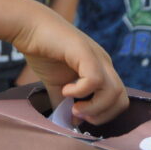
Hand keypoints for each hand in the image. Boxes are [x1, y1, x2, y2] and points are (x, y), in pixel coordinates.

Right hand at [16, 8, 127, 123]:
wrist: (29, 26)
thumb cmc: (42, 51)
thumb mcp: (56, 83)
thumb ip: (64, 103)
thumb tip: (70, 123)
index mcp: (101, 69)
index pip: (117, 100)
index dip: (103, 115)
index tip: (80, 117)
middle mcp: (103, 63)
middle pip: (122, 99)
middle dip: (102, 115)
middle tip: (80, 115)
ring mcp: (96, 56)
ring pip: (114, 92)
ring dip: (95, 107)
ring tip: (74, 107)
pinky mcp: (84, 52)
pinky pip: (95, 80)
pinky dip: (82, 91)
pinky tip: (65, 90)